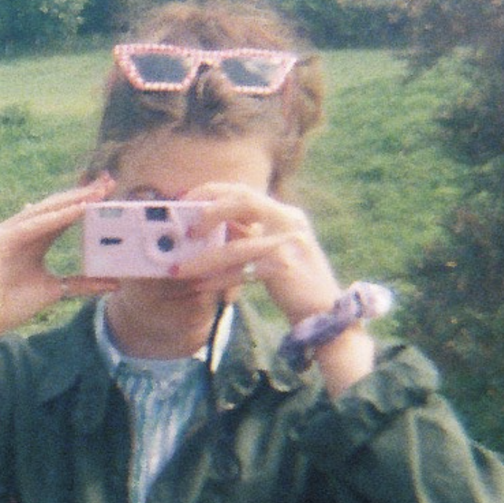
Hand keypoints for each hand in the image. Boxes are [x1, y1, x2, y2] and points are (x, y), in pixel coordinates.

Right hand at [0, 178, 120, 347]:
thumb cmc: (9, 306)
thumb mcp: (54, 289)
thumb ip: (81, 283)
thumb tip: (113, 284)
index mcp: (32, 240)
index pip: (62, 216)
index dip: (85, 203)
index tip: (111, 193)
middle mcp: (19, 230)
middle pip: (55, 207)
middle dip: (82, 194)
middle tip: (109, 182)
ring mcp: (6, 232)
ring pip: (44, 211)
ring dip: (71, 200)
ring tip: (97, 193)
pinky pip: (31, 225)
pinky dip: (54, 218)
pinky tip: (75, 211)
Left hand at [168, 183, 341, 324]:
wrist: (325, 311)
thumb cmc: (293, 283)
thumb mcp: (271, 250)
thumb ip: (248, 235)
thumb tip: (208, 227)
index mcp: (284, 213)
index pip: (243, 191)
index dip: (211, 192)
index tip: (184, 201)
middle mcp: (290, 220)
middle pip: (243, 201)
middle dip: (208, 211)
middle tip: (184, 230)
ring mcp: (290, 242)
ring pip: (237, 245)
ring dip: (204, 258)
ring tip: (178, 268)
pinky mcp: (285, 267)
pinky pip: (242, 271)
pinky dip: (218, 279)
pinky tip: (200, 286)